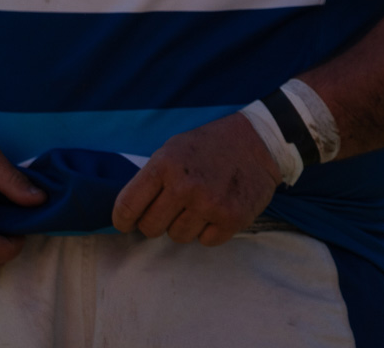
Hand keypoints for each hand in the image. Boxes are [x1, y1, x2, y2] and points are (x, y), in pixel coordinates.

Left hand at [112, 112, 279, 246]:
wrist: (260, 141)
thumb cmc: (211, 145)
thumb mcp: (173, 149)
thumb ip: (151, 178)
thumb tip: (129, 213)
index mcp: (165, 165)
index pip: (127, 207)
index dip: (124, 220)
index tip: (128, 223)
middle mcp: (185, 186)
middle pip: (150, 228)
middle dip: (157, 221)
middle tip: (173, 208)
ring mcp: (210, 204)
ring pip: (178, 236)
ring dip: (186, 224)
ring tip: (201, 203)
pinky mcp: (232, 218)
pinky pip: (206, 241)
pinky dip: (210, 230)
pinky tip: (218, 210)